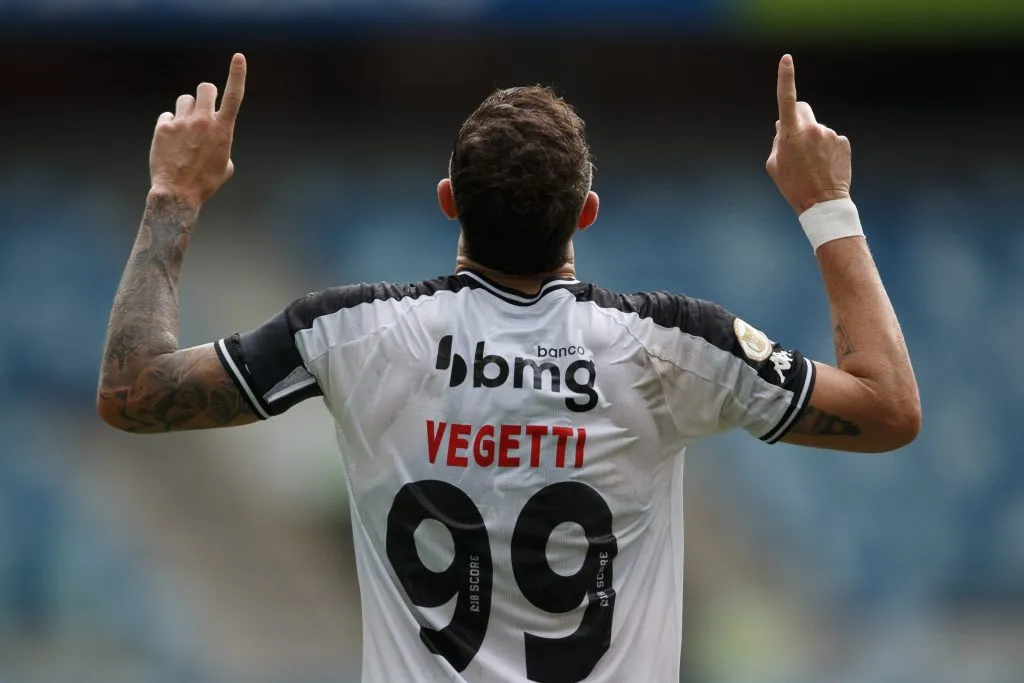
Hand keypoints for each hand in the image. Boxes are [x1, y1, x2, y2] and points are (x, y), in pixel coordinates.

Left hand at [149, 53, 246, 205]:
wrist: (178, 194)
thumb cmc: (205, 182)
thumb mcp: (225, 165)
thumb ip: (223, 143)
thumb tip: (215, 138)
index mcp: (223, 130)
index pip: (234, 96)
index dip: (237, 74)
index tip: (238, 56)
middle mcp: (204, 122)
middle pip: (205, 88)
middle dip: (206, 94)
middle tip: (203, 107)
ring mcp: (182, 123)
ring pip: (185, 100)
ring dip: (186, 111)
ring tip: (185, 132)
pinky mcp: (163, 128)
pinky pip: (167, 117)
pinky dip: (170, 126)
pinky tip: (170, 144)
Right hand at [766, 55, 850, 214]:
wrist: (823, 204)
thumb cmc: (793, 186)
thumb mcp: (775, 165)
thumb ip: (778, 141)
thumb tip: (782, 125)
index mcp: (791, 135)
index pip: (786, 100)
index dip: (785, 78)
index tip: (786, 59)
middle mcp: (812, 129)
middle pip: (803, 109)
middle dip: (798, 118)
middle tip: (796, 139)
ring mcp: (830, 135)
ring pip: (817, 128)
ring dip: (813, 140)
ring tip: (812, 164)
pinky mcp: (843, 142)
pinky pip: (831, 139)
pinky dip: (827, 149)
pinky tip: (825, 166)